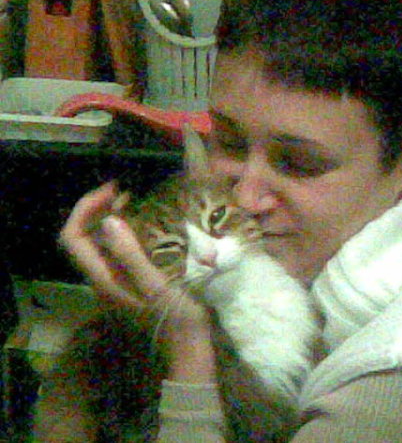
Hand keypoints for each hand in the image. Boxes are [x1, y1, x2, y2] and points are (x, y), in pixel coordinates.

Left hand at [59, 182, 206, 333]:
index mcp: (104, 279)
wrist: (189, 348)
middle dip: (95, 209)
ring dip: (108, 219)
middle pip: (82, 238)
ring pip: (97, 244)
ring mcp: (115, 282)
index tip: (114, 191)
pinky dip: (124, 232)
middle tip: (124, 191)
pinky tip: (146, 226)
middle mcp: (103, 280)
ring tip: (133, 201)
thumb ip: (130, 255)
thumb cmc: (176, 318)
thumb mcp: (156, 285)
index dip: (85, 209)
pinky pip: (115, 251)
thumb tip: (108, 221)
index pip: (74, 237)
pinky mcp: (129, 282)